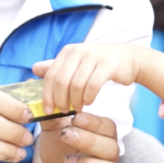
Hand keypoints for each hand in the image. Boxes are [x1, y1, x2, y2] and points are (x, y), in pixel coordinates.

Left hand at [33, 43, 163, 115]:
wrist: (129, 58)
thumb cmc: (99, 64)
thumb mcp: (76, 63)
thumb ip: (56, 67)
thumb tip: (34, 68)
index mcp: (68, 51)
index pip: (50, 76)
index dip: (47, 95)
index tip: (48, 110)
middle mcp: (79, 51)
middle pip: (61, 81)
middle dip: (60, 100)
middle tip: (64, 111)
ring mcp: (93, 56)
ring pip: (76, 85)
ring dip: (75, 101)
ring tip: (77, 108)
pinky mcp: (108, 64)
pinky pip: (92, 85)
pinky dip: (88, 97)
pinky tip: (89, 102)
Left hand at [34, 112, 120, 162]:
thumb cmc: (60, 148)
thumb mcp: (54, 130)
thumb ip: (51, 115)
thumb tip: (42, 95)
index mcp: (102, 136)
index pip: (108, 127)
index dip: (93, 122)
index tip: (75, 117)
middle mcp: (108, 157)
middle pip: (111, 148)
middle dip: (88, 140)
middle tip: (65, 135)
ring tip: (68, 161)